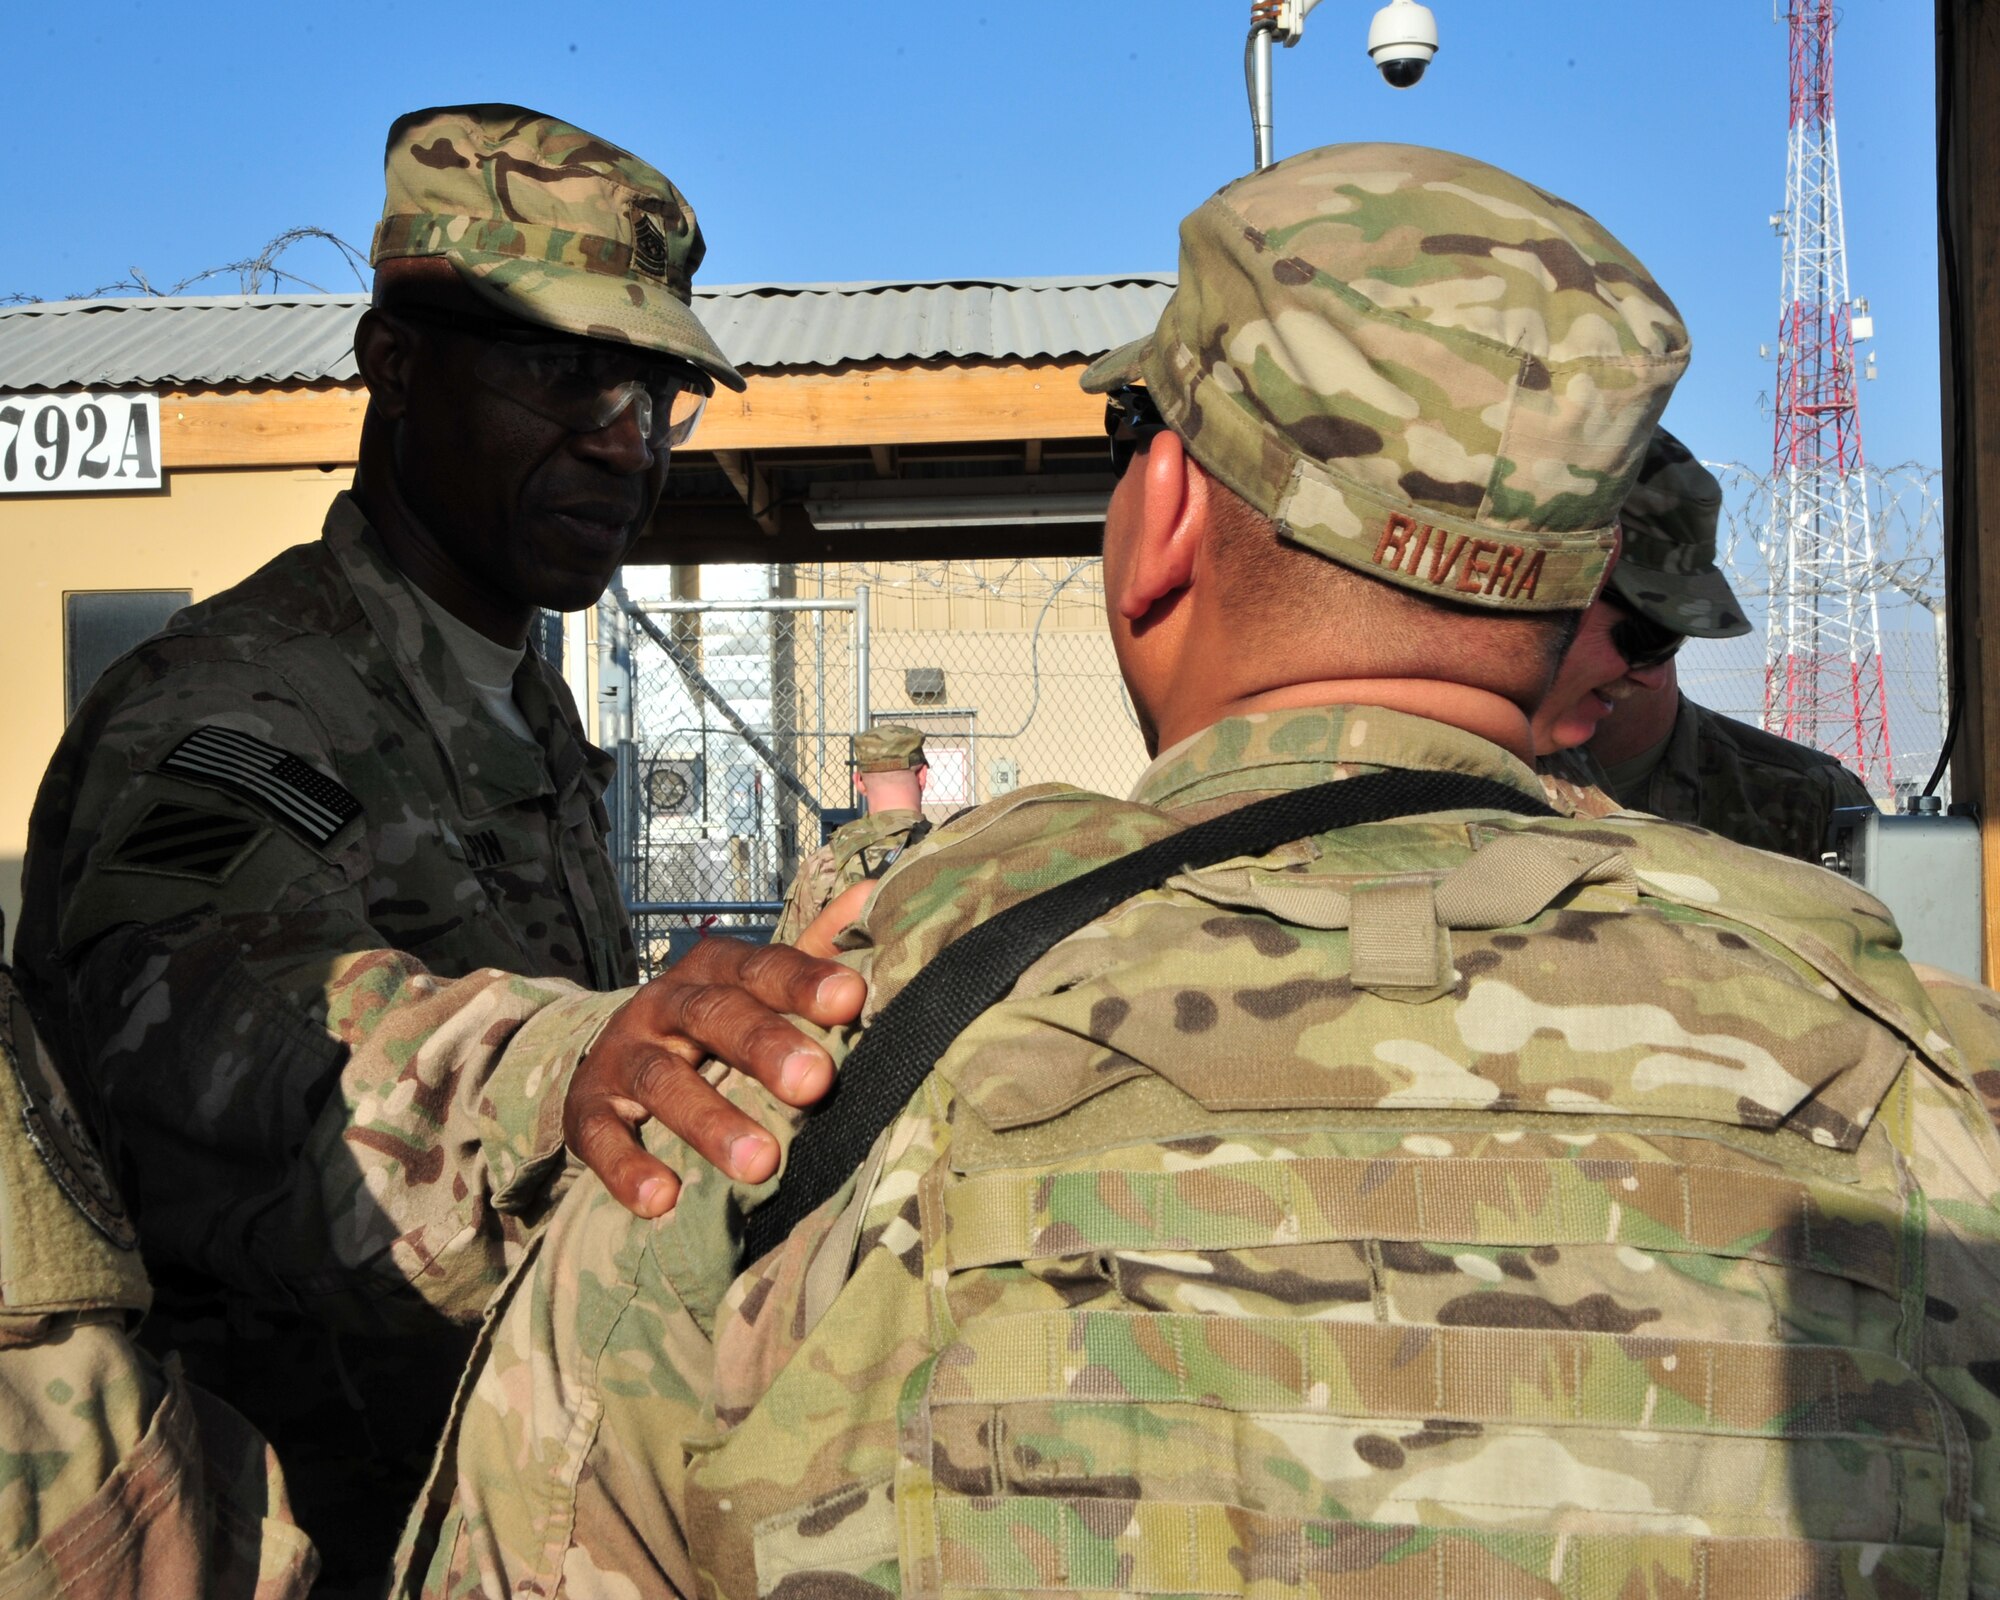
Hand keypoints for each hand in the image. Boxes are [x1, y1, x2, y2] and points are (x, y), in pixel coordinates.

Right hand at [564, 916, 867, 1218]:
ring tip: (761, 1162)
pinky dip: (627, 1168)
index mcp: (715, 970)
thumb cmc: (714, 1019)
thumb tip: (874, 891)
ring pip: (662, 1080)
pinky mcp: (587, 1108)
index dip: (804, 981)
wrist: (614, 1053)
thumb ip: (815, 948)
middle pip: (714, 1016)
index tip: (851, 1000)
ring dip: (711, 1121)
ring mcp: (623, 1055)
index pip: (762, 967)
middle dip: (765, 1047)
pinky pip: (602, 1136)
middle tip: (815, 1083)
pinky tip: (662, 1200)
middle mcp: (665, 1003)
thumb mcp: (758, 982)